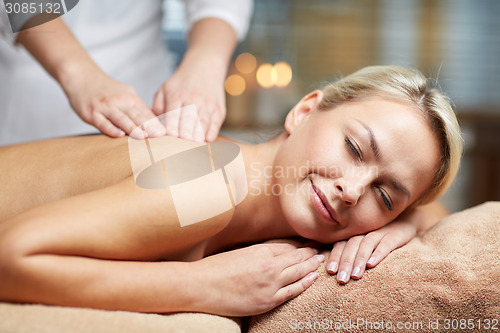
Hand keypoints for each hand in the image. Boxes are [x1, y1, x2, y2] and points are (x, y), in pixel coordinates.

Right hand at [65, 70, 165, 138]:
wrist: (82, 77)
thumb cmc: (106, 91)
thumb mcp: (126, 94)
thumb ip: (138, 109)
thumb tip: (154, 123)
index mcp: (130, 98)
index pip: (146, 112)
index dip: (156, 122)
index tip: (166, 132)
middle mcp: (119, 101)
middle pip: (136, 115)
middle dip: (149, 126)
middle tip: (160, 135)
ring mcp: (105, 107)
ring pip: (121, 119)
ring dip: (133, 128)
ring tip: (143, 136)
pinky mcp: (91, 113)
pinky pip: (102, 123)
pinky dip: (111, 129)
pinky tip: (119, 135)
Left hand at [152, 56, 226, 142]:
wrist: (206, 66)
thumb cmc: (182, 82)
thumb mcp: (165, 88)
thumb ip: (158, 106)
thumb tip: (153, 125)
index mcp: (176, 95)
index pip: (173, 114)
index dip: (171, 127)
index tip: (168, 139)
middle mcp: (193, 99)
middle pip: (189, 119)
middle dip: (186, 133)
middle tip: (181, 147)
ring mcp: (208, 104)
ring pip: (203, 122)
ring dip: (199, 135)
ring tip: (194, 146)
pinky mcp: (219, 109)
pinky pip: (215, 123)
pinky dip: (212, 132)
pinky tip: (208, 140)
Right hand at [192, 243, 323, 315]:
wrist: (201, 286)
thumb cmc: (215, 268)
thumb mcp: (239, 253)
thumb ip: (258, 253)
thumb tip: (272, 254)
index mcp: (260, 251)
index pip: (288, 247)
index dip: (301, 246)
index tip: (309, 245)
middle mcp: (269, 266)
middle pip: (297, 258)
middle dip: (311, 254)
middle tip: (321, 251)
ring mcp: (270, 284)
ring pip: (299, 273)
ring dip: (312, 266)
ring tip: (321, 262)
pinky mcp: (267, 301)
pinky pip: (292, 291)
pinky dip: (305, 283)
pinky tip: (313, 278)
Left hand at [326, 219, 416, 283]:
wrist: (404, 222)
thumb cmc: (379, 240)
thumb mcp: (363, 245)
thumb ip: (350, 254)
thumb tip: (332, 268)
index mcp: (354, 235)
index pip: (341, 245)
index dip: (335, 257)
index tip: (330, 272)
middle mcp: (364, 232)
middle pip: (351, 246)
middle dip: (345, 263)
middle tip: (341, 279)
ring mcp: (379, 233)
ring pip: (366, 245)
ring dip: (359, 260)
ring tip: (355, 276)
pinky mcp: (394, 236)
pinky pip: (385, 244)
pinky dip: (378, 253)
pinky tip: (372, 264)